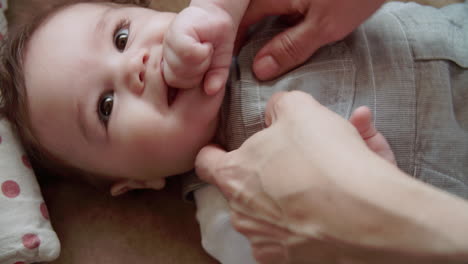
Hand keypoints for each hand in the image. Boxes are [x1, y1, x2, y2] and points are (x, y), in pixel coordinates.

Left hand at [162, 6, 236, 94]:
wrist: (217, 16)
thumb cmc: (215, 40)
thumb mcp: (218, 66)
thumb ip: (215, 80)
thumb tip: (211, 90)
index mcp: (170, 66)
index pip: (177, 84)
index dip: (194, 79)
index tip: (204, 65)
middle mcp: (165, 55)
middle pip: (177, 79)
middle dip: (197, 72)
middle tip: (205, 56)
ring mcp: (168, 44)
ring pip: (182, 67)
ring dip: (201, 60)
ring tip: (205, 49)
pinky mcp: (176, 33)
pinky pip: (188, 53)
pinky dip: (202, 50)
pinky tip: (204, 43)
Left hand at [195, 91, 467, 262]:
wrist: (368, 215)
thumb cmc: (325, 158)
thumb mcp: (301, 110)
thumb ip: (280, 106)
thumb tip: (275, 113)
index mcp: (234, 175)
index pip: (206, 161)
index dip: (216, 152)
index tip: (227, 150)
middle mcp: (242, 213)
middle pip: (244, 188)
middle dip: (264, 174)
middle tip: (297, 163)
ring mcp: (264, 241)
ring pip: (269, 213)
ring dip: (289, 198)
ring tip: (324, 183)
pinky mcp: (289, 262)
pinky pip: (291, 236)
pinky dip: (306, 222)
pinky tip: (330, 209)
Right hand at [237, 0, 384, 79]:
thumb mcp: (324, 27)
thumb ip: (290, 48)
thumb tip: (261, 69)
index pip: (241, 20)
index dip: (235, 44)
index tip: (233, 65)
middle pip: (252, 14)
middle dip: (250, 39)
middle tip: (253, 66)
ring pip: (270, 10)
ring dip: (269, 32)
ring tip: (271, 57)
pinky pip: (286, 7)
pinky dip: (285, 24)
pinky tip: (292, 38)